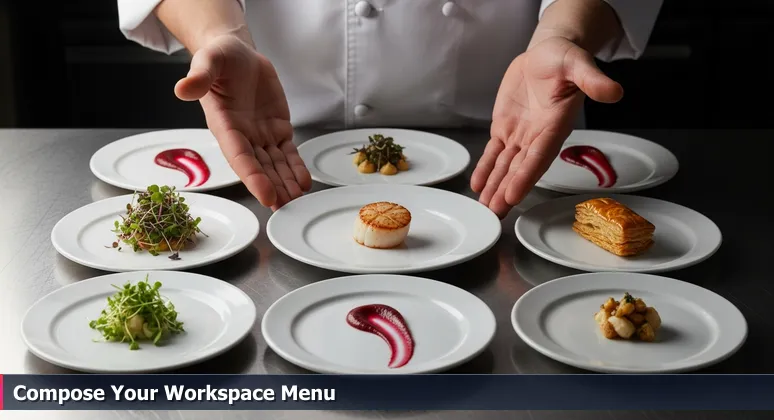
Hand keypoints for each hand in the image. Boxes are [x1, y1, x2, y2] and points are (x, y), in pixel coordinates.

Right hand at [175, 33, 311, 209]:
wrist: (237, 55)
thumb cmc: (219, 58)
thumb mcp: (208, 60)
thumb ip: (200, 76)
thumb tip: (183, 89)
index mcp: (224, 125)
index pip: (239, 157)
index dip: (253, 177)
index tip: (266, 195)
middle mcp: (242, 136)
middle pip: (259, 168)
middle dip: (273, 188)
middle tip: (287, 207)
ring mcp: (261, 135)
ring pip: (275, 164)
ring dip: (286, 183)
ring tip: (298, 201)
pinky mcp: (277, 129)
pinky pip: (288, 152)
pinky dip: (296, 167)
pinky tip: (304, 183)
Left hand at [471, 36, 622, 217]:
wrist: (548, 54)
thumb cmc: (565, 58)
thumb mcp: (579, 63)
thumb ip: (593, 80)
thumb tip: (615, 92)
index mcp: (555, 125)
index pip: (539, 157)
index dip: (525, 177)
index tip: (513, 196)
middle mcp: (537, 136)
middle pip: (520, 168)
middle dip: (506, 190)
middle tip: (494, 213)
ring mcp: (521, 134)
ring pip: (505, 165)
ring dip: (495, 186)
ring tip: (485, 207)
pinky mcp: (505, 127)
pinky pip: (493, 152)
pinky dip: (486, 168)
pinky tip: (478, 185)